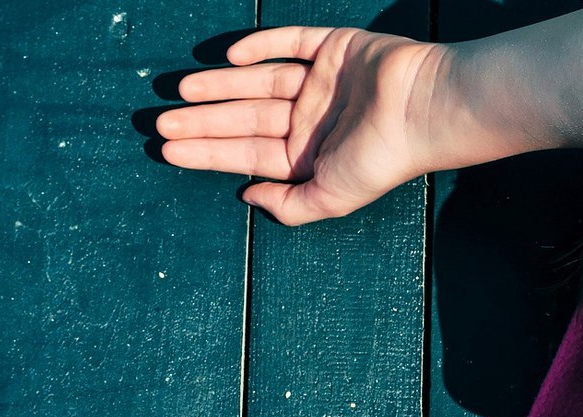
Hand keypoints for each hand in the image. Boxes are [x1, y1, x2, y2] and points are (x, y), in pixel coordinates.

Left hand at [157, 27, 440, 224]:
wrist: (424, 109)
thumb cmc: (381, 158)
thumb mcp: (332, 197)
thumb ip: (290, 206)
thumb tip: (247, 196)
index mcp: (311, 156)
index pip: (248, 152)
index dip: (206, 151)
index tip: (167, 149)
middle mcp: (312, 120)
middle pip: (246, 117)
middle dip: (203, 120)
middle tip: (158, 122)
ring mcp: (322, 83)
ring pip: (259, 82)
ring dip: (220, 84)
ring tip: (180, 88)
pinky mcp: (335, 49)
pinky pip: (290, 44)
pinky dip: (260, 46)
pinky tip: (228, 56)